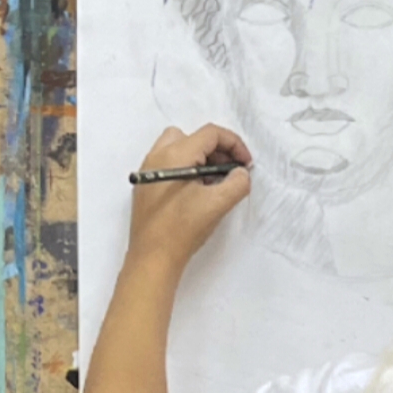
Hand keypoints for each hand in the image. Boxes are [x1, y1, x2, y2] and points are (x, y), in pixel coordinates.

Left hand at [127, 123, 251, 273]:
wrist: (152, 258)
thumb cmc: (184, 229)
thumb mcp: (217, 204)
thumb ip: (237, 183)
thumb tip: (240, 173)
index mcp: (175, 155)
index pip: (210, 134)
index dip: (234, 144)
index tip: (246, 164)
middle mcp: (157, 156)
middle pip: (193, 137)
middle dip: (218, 150)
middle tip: (231, 171)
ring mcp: (149, 170)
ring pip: (179, 148)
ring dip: (202, 158)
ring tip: (215, 182)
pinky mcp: (146, 185)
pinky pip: (170, 164)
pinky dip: (188, 168)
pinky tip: (198, 192)